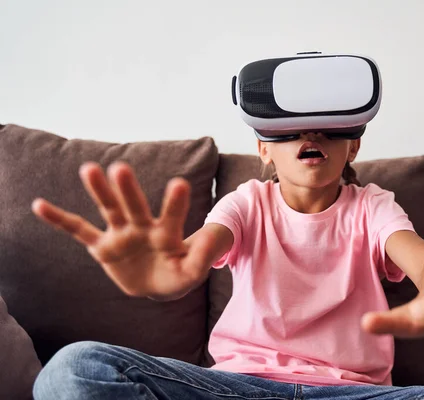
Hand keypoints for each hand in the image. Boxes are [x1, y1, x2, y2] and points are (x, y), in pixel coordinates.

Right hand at [32, 162, 207, 298]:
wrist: (160, 283)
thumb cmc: (180, 273)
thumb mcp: (193, 270)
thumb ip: (201, 257)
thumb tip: (210, 246)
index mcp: (166, 233)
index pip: (172, 216)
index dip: (175, 203)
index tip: (179, 183)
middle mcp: (142, 227)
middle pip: (134, 206)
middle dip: (127, 190)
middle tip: (120, 167)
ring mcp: (121, 234)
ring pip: (108, 210)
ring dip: (99, 191)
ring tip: (89, 169)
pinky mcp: (103, 247)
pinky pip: (79, 231)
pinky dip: (60, 220)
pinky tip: (40, 205)